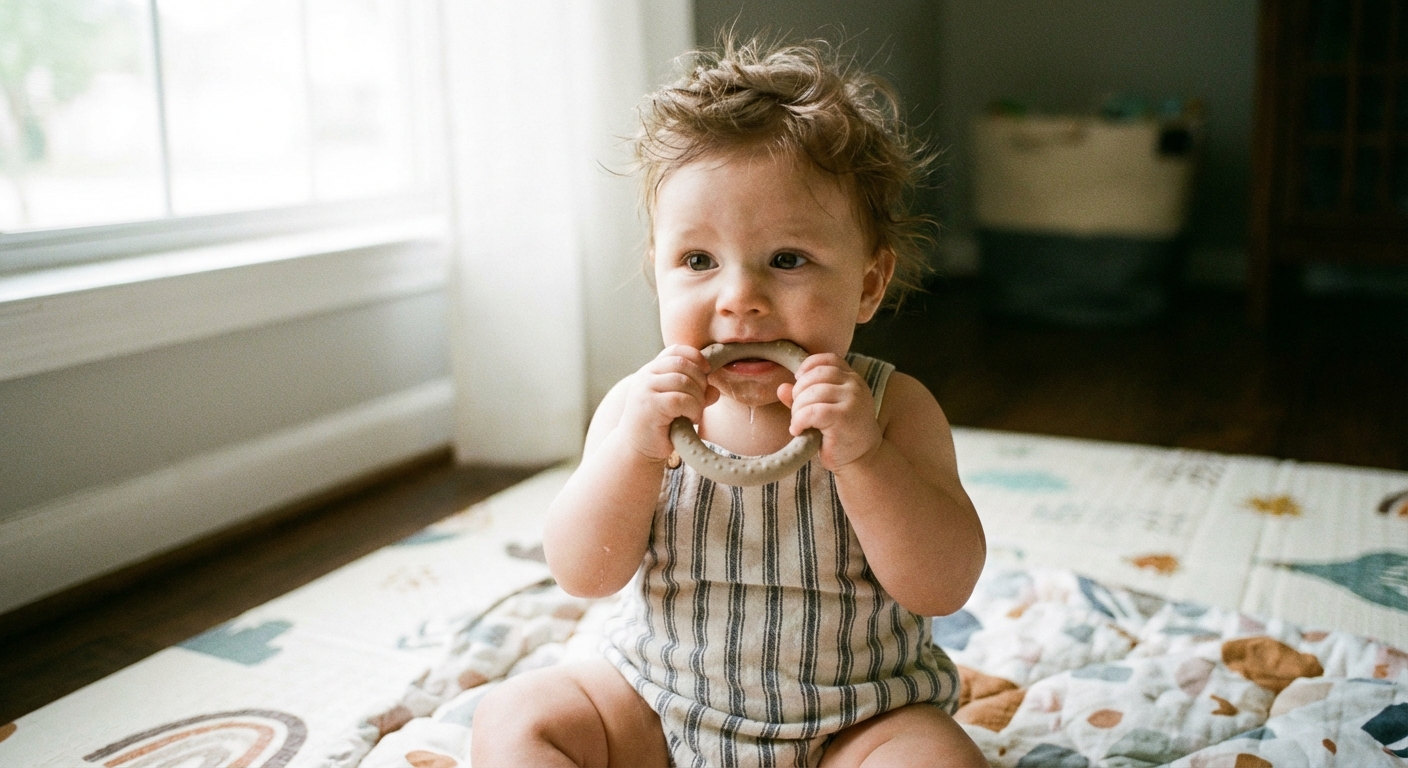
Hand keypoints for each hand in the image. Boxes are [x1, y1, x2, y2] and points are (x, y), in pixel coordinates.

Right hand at [617, 345, 716, 461]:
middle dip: (700, 381)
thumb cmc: (658, 427)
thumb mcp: (678, 406)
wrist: (635, 450)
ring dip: (698, 399)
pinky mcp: (650, 405)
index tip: (707, 372)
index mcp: (651, 371)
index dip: (696, 357)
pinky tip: (691, 419)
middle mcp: (645, 375)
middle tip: (700, 401)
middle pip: (683, 364)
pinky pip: (682, 399)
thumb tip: (714, 391)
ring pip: (684, 382)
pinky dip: (693, 409)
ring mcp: (645, 389)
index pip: (676, 350)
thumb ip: (696, 394)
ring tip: (695, 413)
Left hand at [778, 354, 881, 469]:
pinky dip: (799, 421)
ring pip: (811, 393)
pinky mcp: (844, 417)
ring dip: (797, 410)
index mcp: (852, 379)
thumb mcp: (823, 409)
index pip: (828, 359)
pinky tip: (798, 430)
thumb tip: (782, 388)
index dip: (808, 367)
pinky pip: (811, 411)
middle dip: (799, 393)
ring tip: (799, 423)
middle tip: (797, 413)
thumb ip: (804, 396)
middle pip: (815, 375)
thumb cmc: (840, 434)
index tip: (797, 382)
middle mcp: (855, 385)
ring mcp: (852, 400)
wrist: (862, 459)